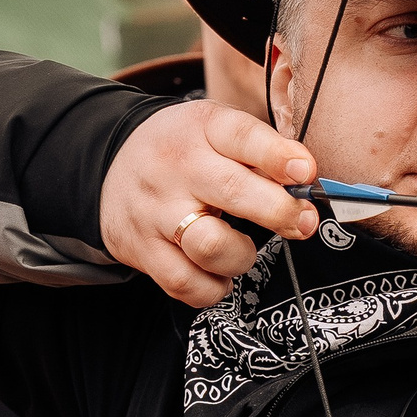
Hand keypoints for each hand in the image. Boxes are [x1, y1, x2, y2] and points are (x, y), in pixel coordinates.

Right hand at [100, 101, 320, 307]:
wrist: (108, 165)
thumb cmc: (183, 152)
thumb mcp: (216, 131)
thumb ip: (262, 153)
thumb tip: (309, 184)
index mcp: (201, 129)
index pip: (241, 136)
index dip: (278, 156)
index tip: (305, 172)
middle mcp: (176, 168)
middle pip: (232, 192)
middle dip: (279, 212)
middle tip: (303, 223)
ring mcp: (155, 211)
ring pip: (211, 247)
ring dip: (242, 257)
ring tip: (241, 250)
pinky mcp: (141, 249)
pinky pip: (186, 284)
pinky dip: (212, 288)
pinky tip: (218, 274)